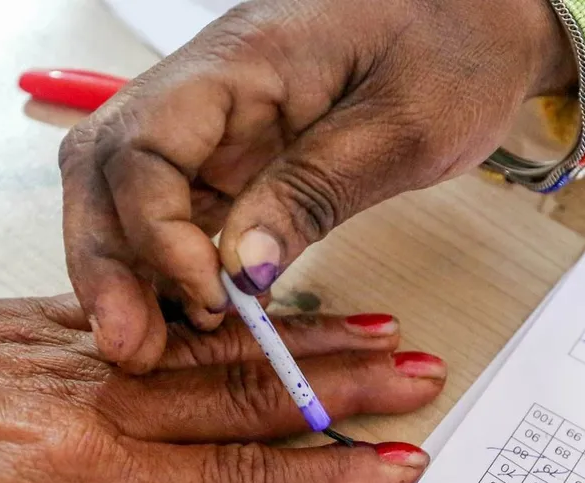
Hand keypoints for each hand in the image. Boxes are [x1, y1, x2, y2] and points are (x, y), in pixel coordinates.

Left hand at [0, 297, 446, 482]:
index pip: (231, 480)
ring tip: (369, 325)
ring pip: (200, 344)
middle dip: (338, 390)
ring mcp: (60, 349)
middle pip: (239, 397)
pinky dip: (204, 306)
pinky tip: (241, 296)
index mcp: (75, 474)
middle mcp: (85, 401)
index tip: (393, 466)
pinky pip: (139, 307)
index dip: (322, 478)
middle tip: (421, 377)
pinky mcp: (25, 317)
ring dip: (291, 337)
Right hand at [59, 0, 574, 371]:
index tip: (208, 294)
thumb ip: (316, 192)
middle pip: (103, 171)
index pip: (143, 146)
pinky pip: (174, 216)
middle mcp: (201, 91)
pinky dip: (169, 270)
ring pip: (124, 198)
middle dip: (105, 261)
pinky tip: (185, 320)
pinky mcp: (229, 159)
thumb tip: (244, 271)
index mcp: (236, 60)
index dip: (154, 232)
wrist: (480, 13)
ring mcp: (210, 127)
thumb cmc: (454, 43)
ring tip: (146, 346)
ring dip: (126, 273)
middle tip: (127, 345)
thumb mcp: (403, 125)